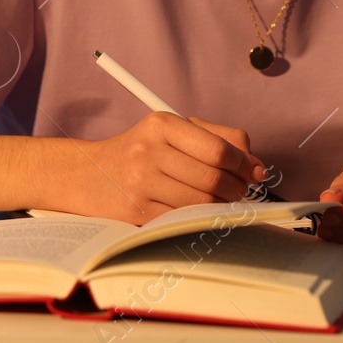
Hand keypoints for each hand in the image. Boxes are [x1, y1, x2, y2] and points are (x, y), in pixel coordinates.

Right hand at [80, 112, 267, 223]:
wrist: (86, 174)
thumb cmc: (139, 152)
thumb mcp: (172, 131)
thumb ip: (217, 139)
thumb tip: (256, 166)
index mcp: (161, 124)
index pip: (218, 148)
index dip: (244, 164)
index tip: (255, 172)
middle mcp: (148, 150)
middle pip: (213, 178)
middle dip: (237, 189)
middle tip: (240, 191)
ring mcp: (140, 182)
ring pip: (201, 202)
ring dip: (222, 206)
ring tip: (222, 201)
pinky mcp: (136, 210)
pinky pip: (183, 218)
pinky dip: (199, 218)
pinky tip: (199, 211)